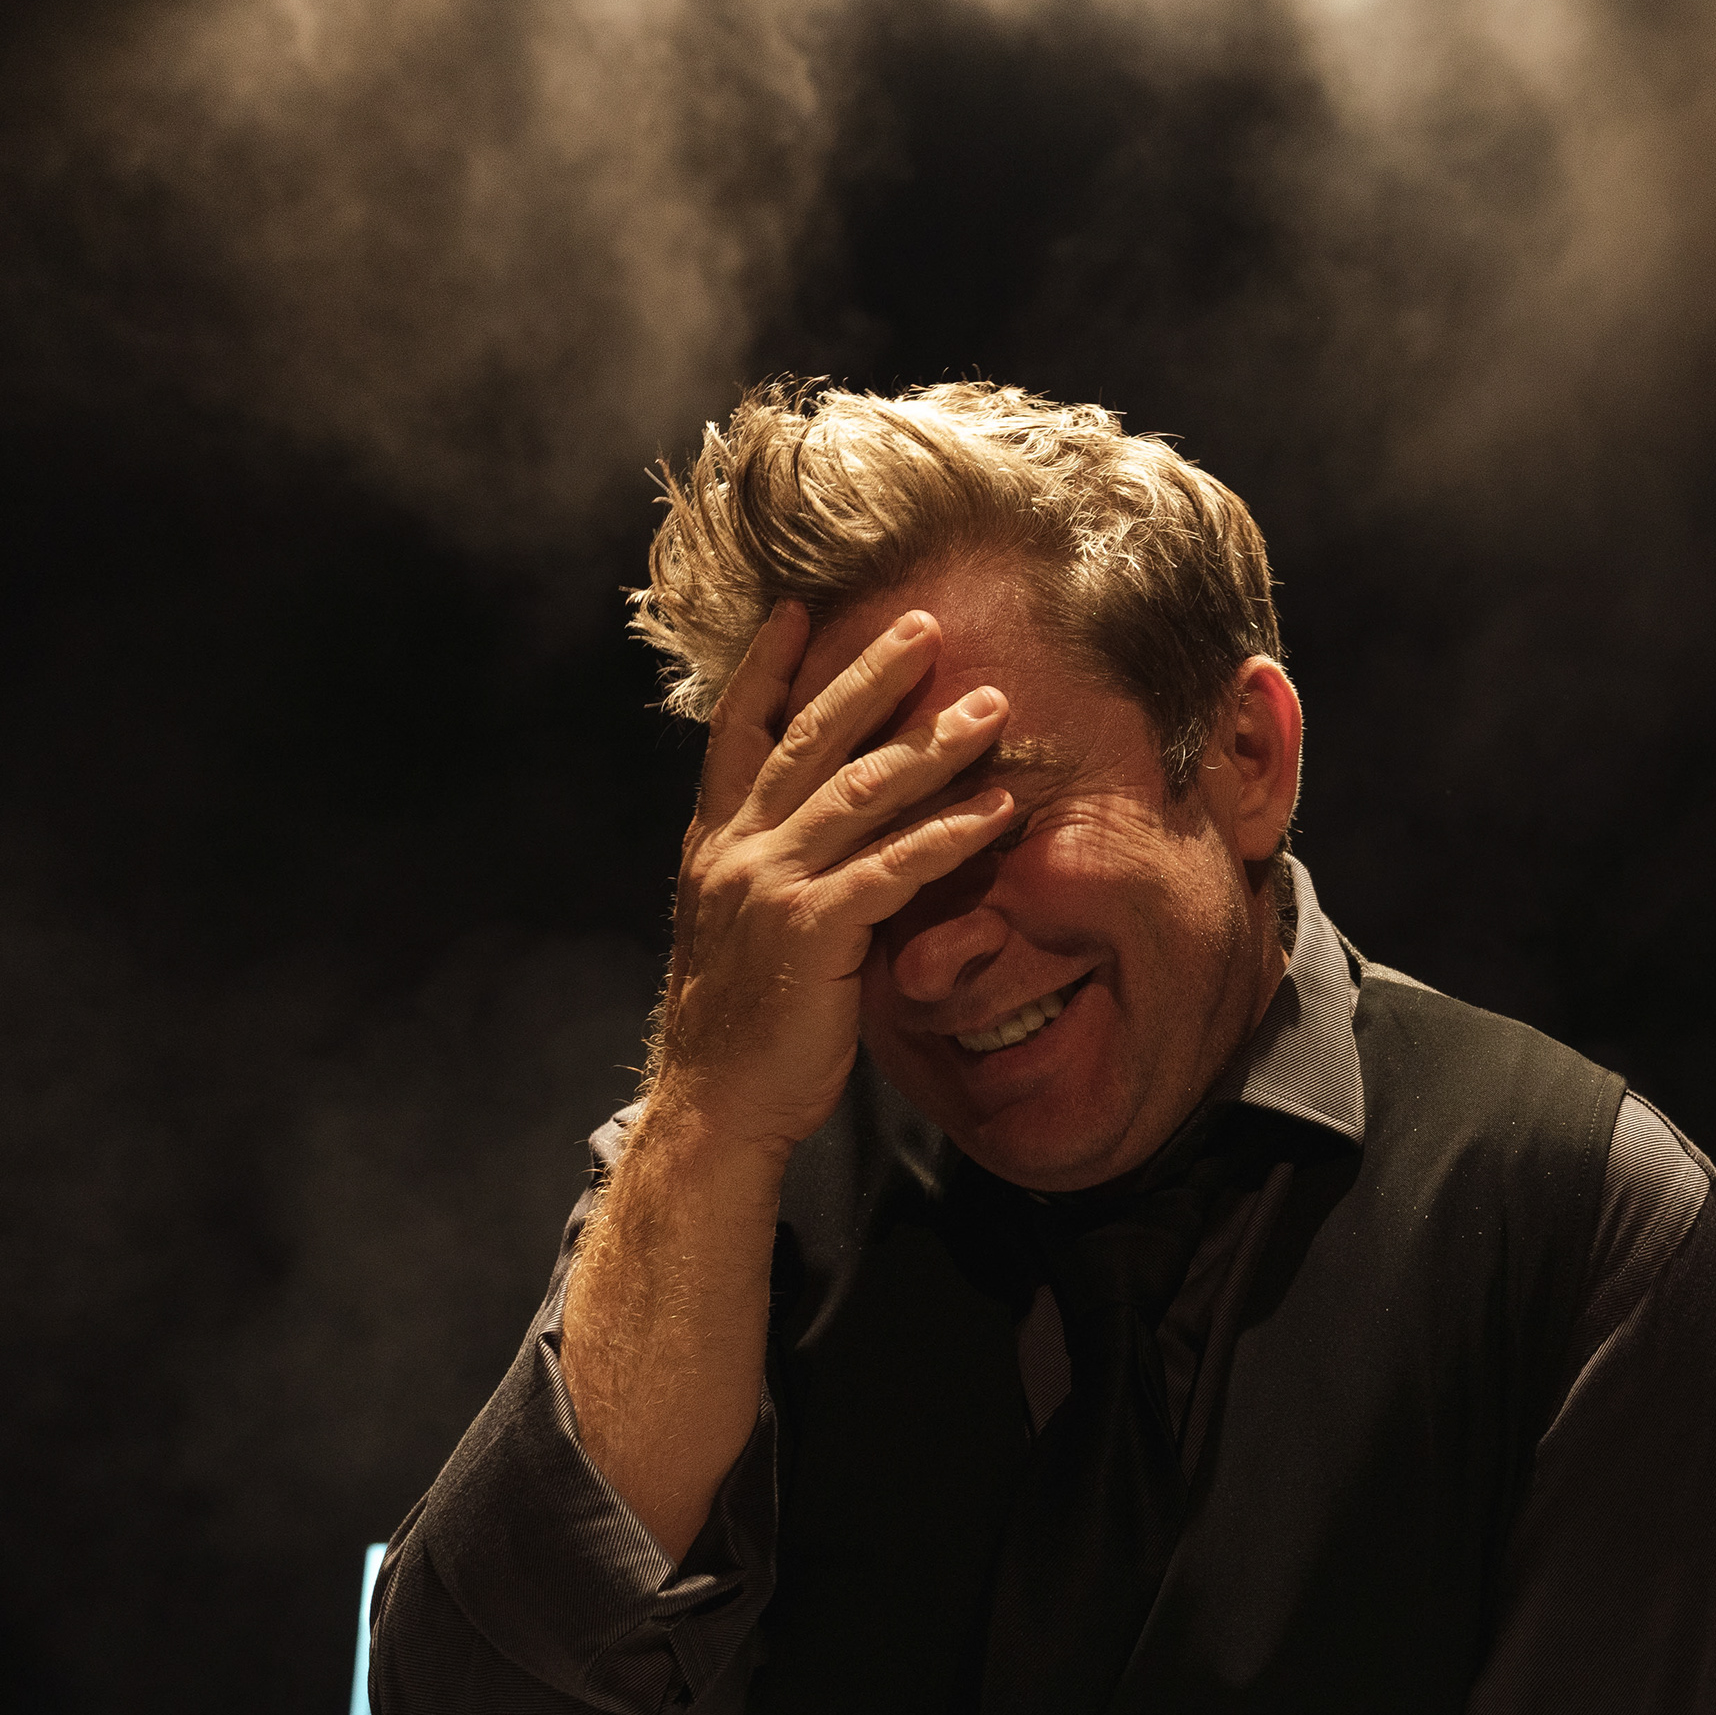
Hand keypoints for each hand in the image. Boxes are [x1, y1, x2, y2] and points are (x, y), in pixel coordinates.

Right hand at [646, 603, 1016, 1156]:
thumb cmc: (740, 1024)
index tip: (800, 610)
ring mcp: (772, 884)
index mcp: (715, 843)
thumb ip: (771, 868)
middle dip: (870, 675)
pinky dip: (952, 832)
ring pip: (861, 790)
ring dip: (933, 741)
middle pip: (809, 738)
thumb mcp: (740, 926)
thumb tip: (815, 831)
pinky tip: (1000, 807)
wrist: (715, 1104)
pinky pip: (895, 865)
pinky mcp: (814, 928)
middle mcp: (737, 849)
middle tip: (926, 624)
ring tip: (991, 704)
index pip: (736, 733)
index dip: (767, 669)